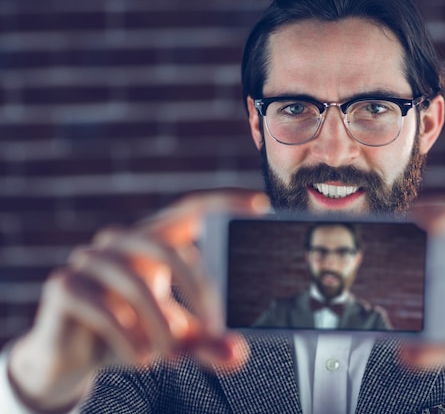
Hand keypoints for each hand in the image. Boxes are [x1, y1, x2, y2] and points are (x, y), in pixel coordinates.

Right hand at [7, 189, 270, 412]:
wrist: (75, 357)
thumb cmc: (135, 332)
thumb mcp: (178, 338)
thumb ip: (208, 343)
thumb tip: (238, 354)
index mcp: (153, 240)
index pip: (191, 209)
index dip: (224, 203)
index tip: (261, 204)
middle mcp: (121, 241)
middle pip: (171, 251)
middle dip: (200, 292)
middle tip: (217, 327)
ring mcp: (88, 261)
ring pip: (138, 285)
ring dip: (163, 327)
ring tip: (173, 357)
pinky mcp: (63, 287)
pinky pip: (103, 311)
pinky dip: (129, 341)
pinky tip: (142, 360)